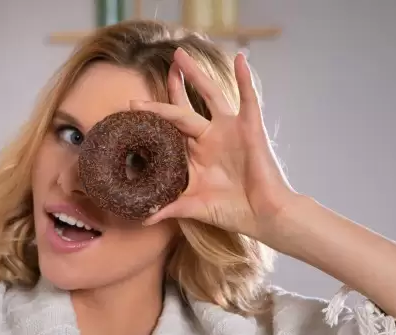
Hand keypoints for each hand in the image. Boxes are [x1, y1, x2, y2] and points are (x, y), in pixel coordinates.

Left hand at [131, 48, 297, 240]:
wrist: (264, 216)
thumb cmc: (232, 212)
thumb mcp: (194, 207)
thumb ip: (168, 208)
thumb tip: (142, 217)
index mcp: (195, 154)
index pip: (171, 128)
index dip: (154, 115)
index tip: (131, 105)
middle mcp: (210, 138)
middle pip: (186, 105)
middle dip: (174, 86)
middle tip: (162, 65)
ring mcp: (230, 131)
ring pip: (210, 95)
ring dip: (196, 74)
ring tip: (181, 55)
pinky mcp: (250, 129)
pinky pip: (248, 99)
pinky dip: (245, 79)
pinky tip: (239, 59)